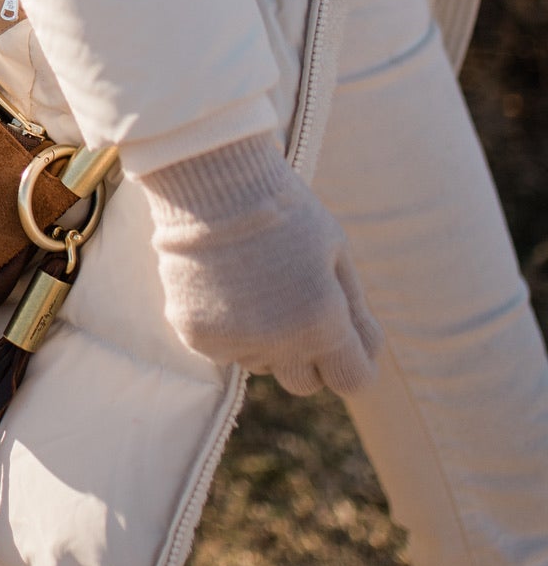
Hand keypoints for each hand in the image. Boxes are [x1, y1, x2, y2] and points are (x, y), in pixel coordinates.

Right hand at [140, 133, 381, 396]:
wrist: (213, 182)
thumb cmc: (285, 211)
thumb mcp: (337, 252)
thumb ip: (355, 309)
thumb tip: (369, 352)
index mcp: (322, 324)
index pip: (352, 380)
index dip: (353, 362)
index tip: (345, 343)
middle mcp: (279, 343)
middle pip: (304, 383)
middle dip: (310, 357)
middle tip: (297, 309)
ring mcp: (233, 342)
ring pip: (261, 364)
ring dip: (266, 340)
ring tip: (256, 284)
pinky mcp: (195, 335)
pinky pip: (223, 349)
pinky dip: (228, 327)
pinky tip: (225, 285)